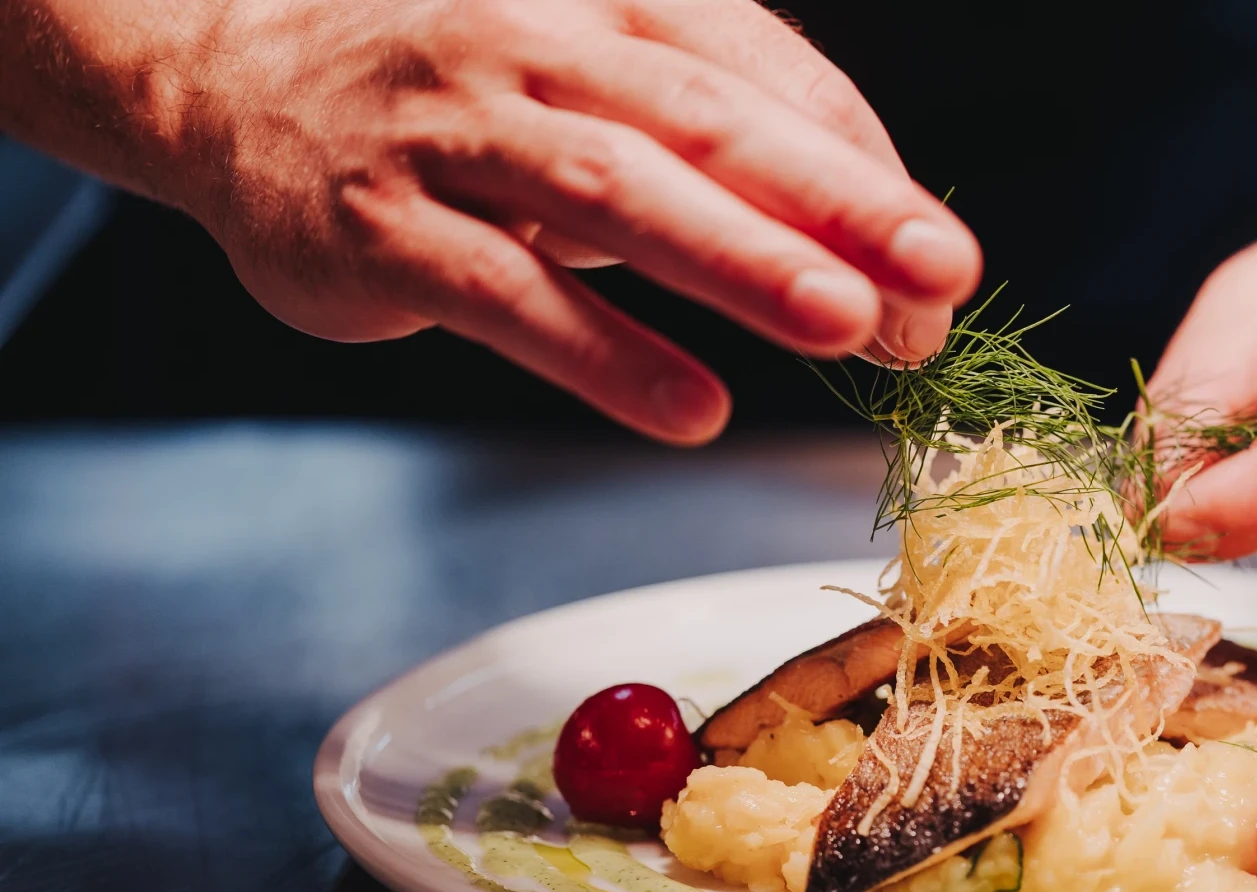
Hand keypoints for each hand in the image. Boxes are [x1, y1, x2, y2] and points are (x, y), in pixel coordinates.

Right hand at [162, 0, 979, 441]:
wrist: (237, 76)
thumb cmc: (473, 94)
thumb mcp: (605, 91)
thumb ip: (738, 169)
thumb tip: (891, 282)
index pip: (762, 73)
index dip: (860, 169)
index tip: (943, 259)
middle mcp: (532, 42)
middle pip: (703, 120)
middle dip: (831, 202)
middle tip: (933, 273)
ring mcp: (449, 131)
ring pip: (610, 191)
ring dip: (736, 259)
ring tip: (843, 321)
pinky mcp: (380, 227)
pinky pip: (505, 293)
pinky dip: (604, 353)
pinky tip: (693, 406)